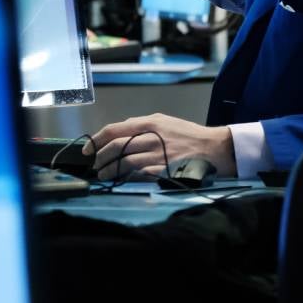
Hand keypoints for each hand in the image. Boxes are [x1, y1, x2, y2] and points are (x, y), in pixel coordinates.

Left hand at [84, 113, 235, 180]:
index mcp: (150, 123)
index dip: (96, 140)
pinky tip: (121, 179)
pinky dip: (126, 177)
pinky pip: (138, 174)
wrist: (215, 148)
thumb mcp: (165, 122)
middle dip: (100, 157)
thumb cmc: (190, 136)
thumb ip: (142, 127)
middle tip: (95, 164)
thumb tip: (120, 135)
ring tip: (104, 174)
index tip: (88, 149)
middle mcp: (151, 136)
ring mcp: (157, 154)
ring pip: (124, 162)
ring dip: (110, 170)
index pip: (114, 130)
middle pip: (115, 146)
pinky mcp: (163, 169)